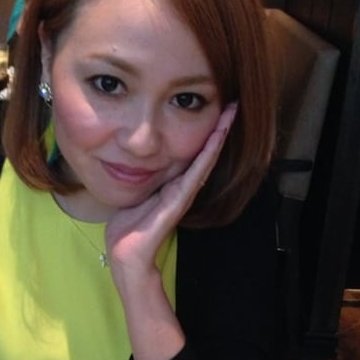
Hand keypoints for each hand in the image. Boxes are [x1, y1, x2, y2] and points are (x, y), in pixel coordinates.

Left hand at [106, 102, 236, 276]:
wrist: (125, 255)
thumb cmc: (129, 228)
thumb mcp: (136, 194)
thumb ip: (143, 178)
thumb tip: (137, 158)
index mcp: (172, 185)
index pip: (194, 153)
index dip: (207, 132)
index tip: (217, 109)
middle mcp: (182, 189)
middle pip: (206, 154)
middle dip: (220, 129)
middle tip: (234, 103)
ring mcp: (181, 197)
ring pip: (204, 161)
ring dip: (218, 138)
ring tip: (230, 115)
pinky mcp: (175, 205)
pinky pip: (193, 177)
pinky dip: (206, 158)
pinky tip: (215, 140)